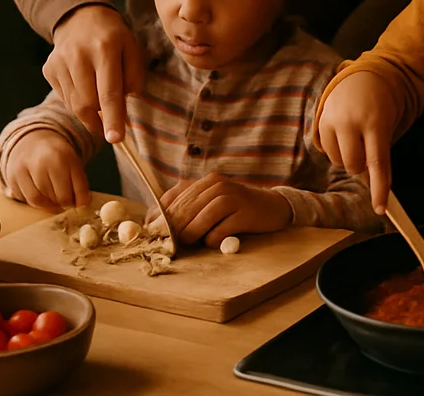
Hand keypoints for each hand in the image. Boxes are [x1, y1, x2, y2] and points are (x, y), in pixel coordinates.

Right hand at [4, 129, 89, 212]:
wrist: (31, 140)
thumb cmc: (56, 154)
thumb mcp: (74, 163)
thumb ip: (80, 184)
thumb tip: (82, 205)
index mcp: (62, 157)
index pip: (72, 190)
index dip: (78, 201)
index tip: (79, 203)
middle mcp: (41, 163)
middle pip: (56, 196)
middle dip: (63, 202)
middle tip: (65, 199)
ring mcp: (24, 170)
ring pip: (38, 200)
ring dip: (48, 204)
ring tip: (54, 198)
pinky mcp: (12, 178)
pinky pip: (24, 199)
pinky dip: (34, 201)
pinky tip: (40, 193)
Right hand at [46, 4, 143, 143]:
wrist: (81, 18)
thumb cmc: (114, 38)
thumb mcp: (132, 50)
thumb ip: (133, 78)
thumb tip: (123, 108)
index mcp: (105, 49)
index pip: (108, 92)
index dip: (112, 118)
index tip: (115, 139)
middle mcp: (78, 55)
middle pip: (87, 103)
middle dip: (100, 122)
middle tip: (111, 128)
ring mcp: (59, 62)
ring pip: (74, 104)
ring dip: (89, 112)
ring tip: (100, 103)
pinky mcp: (48, 69)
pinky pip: (64, 97)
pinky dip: (78, 102)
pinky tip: (85, 88)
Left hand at [157, 173, 292, 247]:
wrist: (272, 207)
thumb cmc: (235, 208)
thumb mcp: (210, 202)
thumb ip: (186, 207)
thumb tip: (153, 222)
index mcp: (207, 181)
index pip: (175, 196)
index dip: (160, 215)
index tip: (151, 232)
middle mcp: (219, 185)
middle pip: (187, 207)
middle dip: (173, 227)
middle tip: (168, 243)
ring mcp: (234, 197)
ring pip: (204, 216)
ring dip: (191, 233)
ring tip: (188, 243)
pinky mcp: (246, 213)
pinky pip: (223, 228)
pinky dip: (213, 238)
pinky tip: (213, 241)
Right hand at [316, 72, 400, 214]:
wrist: (365, 75)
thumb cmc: (383, 105)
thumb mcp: (389, 124)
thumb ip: (380, 152)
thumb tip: (373, 185)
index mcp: (376, 123)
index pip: (378, 163)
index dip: (379, 189)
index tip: (380, 209)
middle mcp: (352, 122)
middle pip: (354, 166)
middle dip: (362, 167)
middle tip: (368, 149)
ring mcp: (334, 121)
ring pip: (339, 161)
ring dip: (349, 157)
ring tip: (357, 135)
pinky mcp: (321, 121)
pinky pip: (328, 151)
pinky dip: (338, 149)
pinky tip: (345, 132)